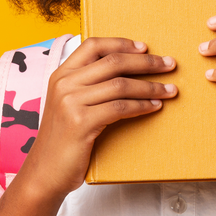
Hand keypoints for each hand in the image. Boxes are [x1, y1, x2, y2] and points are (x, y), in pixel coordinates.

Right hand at [0, 37, 176, 215]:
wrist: (45, 172)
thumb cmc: (63, 139)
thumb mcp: (67, 104)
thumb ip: (86, 86)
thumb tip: (125, 73)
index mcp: (61, 74)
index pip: (93, 45)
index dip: (121, 43)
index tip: (145, 48)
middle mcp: (64, 83)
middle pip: (113, 62)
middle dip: (146, 62)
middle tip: (170, 64)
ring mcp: (71, 102)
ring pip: (120, 84)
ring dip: (151, 86)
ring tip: (170, 90)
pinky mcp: (81, 122)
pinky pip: (120, 107)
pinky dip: (141, 106)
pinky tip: (154, 107)